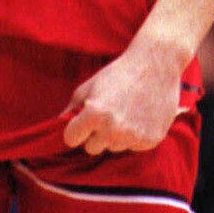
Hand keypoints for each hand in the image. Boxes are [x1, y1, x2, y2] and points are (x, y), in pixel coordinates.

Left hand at [63, 37, 181, 154]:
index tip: (81, 122)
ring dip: (115, 136)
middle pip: (91, 148)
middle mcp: (113, 130)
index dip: (74, 130)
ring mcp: (133, 138)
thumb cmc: (119, 73)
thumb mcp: (89, 85)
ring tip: (126, 112)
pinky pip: (132, 147)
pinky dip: (134, 136)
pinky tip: (139, 116)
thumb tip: (57, 125)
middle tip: (107, 114)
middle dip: (94, 134)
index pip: (71, 139)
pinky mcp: (150, 141)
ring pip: (113, 148)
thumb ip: (71, 108)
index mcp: (94, 114)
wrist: (156, 64)